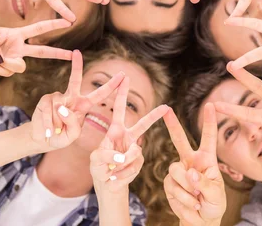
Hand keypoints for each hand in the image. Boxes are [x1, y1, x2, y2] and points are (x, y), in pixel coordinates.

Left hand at [0, 19, 72, 75]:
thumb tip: (2, 59)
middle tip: (74, 54)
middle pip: (43, 52)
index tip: (68, 21)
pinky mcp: (9, 70)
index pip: (39, 28)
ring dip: (5, 64)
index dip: (53, 25)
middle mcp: (21, 47)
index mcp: (18, 34)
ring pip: (20, 67)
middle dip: (58, 53)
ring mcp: (16, 59)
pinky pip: (6, 72)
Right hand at [30, 50, 125, 151]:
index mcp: (83, 105)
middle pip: (75, 80)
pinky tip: (48, 132)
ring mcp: (57, 97)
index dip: (111, 85)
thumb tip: (62, 107)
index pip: (100, 94)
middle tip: (76, 52)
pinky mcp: (45, 100)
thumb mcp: (73, 134)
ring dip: (57, 123)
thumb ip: (72, 122)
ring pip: (59, 107)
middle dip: (76, 65)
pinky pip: (48, 109)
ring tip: (56, 132)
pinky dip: (48, 122)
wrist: (43, 140)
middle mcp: (71, 97)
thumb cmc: (61, 137)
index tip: (122, 74)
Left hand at [90, 77, 168, 192]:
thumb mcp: (96, 159)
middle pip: (143, 124)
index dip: (121, 92)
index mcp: (115, 130)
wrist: (107, 185)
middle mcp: (128, 137)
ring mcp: (135, 150)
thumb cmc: (99, 168)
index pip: (119, 108)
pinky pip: (133, 166)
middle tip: (165, 107)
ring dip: (120, 165)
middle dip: (154, 116)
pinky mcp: (139, 162)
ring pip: (133, 153)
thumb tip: (124, 156)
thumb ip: (107, 154)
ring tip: (110, 172)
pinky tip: (116, 178)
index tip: (125, 76)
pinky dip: (122, 175)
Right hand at [163, 104, 225, 224]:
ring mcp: (178, 171)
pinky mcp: (169, 183)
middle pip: (179, 140)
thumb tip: (189, 173)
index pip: (208, 137)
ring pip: (175, 170)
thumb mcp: (216, 195)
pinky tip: (191, 205)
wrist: (201, 220)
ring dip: (187, 189)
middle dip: (172, 125)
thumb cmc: (214, 204)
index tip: (211, 105)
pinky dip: (182, 199)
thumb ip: (204, 183)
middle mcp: (190, 161)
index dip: (210, 121)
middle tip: (166, 110)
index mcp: (206, 159)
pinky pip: (172, 187)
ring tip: (197, 200)